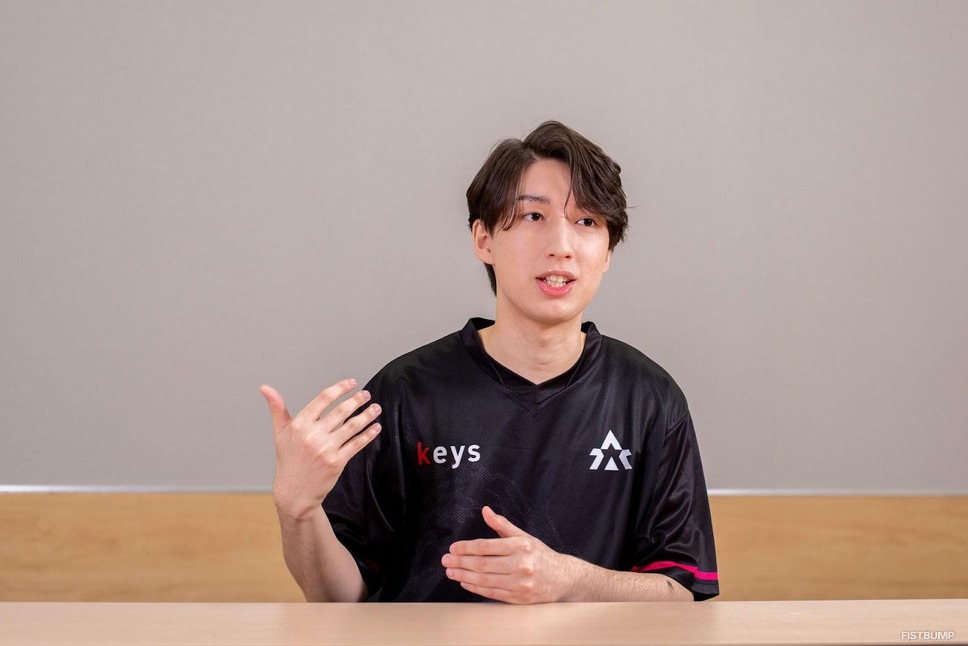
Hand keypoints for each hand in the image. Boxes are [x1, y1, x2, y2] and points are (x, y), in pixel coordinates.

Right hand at [260, 379, 381, 518]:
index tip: (352, 383)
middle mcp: (312, 435)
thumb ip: (277, 409)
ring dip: (367, 415)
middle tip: (366, 394)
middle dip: (357, 400)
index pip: (323, 399)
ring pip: (352, 426)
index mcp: (299, 425)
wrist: (294, 493)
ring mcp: (325, 449)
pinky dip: (368, 434)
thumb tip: (265, 388)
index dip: (339, 388)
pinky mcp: (336, 462)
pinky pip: (356, 444)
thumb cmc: (288, 460)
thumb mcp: (280, 433)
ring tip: (376, 408)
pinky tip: (376, 427)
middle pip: (341, 411)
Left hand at [441, 506, 576, 603]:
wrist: (563, 578)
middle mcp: (521, 564)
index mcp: (521, 546)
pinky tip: (465, 581)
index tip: (453, 548)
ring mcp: (520, 583)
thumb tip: (485, 511)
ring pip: (485, 580)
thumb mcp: (524, 537)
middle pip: (483, 564)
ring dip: (464, 576)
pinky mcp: (519, 598)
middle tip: (446, 560)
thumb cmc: (540, 555)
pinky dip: (476, 588)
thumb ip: (502, 525)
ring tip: (451, 571)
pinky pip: (492, 593)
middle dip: (461, 562)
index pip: (487, 546)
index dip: (467, 547)